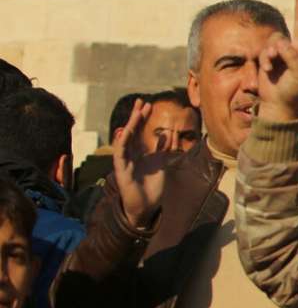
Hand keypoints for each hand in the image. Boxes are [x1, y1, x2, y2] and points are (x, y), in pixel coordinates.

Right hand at [113, 100, 169, 229]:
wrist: (148, 205)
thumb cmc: (153, 186)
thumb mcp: (161, 163)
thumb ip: (164, 149)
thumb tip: (167, 133)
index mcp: (140, 152)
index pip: (140, 131)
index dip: (143, 118)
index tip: (148, 104)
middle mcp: (131, 154)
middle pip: (132, 131)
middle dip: (136, 116)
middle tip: (141, 101)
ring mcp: (125, 161)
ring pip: (126, 139)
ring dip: (131, 126)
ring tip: (136, 113)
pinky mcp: (121, 170)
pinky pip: (120, 154)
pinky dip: (122, 143)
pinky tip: (124, 132)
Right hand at [257, 0, 297, 121]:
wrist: (278, 105)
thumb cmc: (295, 92)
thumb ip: (294, 56)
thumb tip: (281, 41)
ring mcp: (284, 51)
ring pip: (277, 39)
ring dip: (273, 51)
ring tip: (273, 65)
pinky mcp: (270, 55)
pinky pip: (266, 49)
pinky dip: (266, 58)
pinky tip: (268, 69)